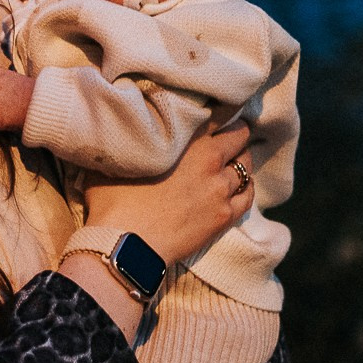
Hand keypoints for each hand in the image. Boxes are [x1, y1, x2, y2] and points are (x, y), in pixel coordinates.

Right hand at [80, 118, 253, 264]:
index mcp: (188, 141)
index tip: (213, 118)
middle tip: (226, 138)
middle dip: (234, 135)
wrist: (126, 246)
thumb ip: (132, 142)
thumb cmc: (114, 202)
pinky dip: (246, 188)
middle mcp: (211, 160)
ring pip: (246, 166)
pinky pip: (248, 196)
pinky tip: (239, 187)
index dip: (217, 116)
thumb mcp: (118, 160)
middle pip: (239, 137)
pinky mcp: (224, 216)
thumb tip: (124, 129)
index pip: (217, 116)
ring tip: (232, 162)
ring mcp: (220, 190)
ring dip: (240, 161)